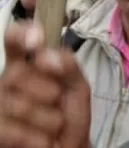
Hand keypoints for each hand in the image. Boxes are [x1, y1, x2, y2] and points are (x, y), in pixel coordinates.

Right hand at [0, 23, 90, 147]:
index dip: (21, 35)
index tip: (37, 40)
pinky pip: (7, 129)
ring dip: (47, 119)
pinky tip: (43, 141)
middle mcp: (7, 81)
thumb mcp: (77, 87)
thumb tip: (47, 54)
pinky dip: (33, 137)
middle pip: (16, 75)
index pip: (15, 40)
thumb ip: (69, 66)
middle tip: (58, 102)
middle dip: (47, 92)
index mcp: (28, 65)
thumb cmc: (70, 116)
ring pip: (15, 105)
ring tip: (54, 126)